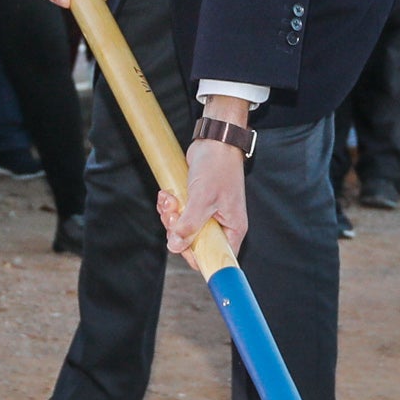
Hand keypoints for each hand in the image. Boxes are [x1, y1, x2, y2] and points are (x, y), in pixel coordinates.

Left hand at [162, 124, 251, 260]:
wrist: (215, 141)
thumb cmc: (217, 167)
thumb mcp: (203, 198)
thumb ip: (190, 225)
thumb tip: (175, 246)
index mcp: (232, 229)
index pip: (215, 257)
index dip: (195, 256)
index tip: (181, 244)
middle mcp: (221, 226)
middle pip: (193, 244)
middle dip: (177, 230)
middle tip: (173, 213)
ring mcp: (207, 215)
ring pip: (182, 230)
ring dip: (170, 216)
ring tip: (169, 199)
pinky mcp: (195, 205)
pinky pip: (178, 215)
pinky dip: (170, 207)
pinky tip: (167, 194)